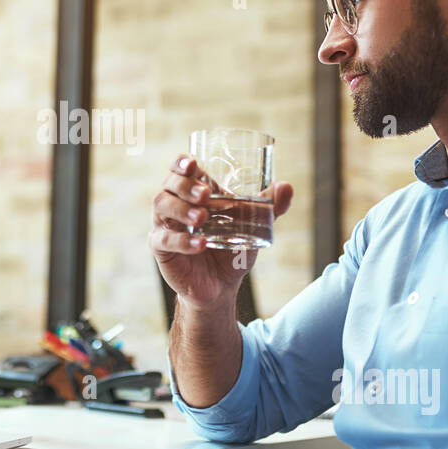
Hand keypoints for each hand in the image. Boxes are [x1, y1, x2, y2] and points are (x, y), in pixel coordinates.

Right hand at [150, 154, 292, 309]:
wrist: (222, 286)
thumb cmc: (231, 250)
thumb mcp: (252, 226)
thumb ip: (267, 206)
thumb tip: (286, 187)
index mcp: (192, 193)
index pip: (179, 169)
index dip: (181, 162)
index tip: (193, 163)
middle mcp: (174, 205)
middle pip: (168, 185)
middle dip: (185, 186)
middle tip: (206, 194)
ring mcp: (166, 226)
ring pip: (161, 206)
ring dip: (181, 209)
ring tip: (203, 217)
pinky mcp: (162, 250)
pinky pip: (165, 239)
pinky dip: (183, 240)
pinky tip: (201, 243)